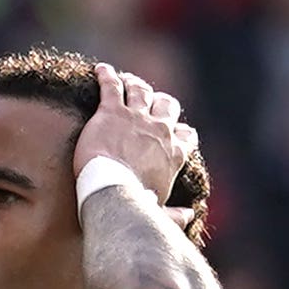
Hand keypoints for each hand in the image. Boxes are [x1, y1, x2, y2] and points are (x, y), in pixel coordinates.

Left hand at [74, 63, 198, 202]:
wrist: (112, 193)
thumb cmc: (135, 206)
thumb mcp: (159, 211)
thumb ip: (175, 215)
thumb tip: (189, 217)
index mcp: (174, 154)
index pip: (185, 135)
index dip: (179, 132)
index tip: (172, 132)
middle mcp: (160, 130)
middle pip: (168, 105)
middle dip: (161, 102)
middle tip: (150, 102)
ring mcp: (136, 117)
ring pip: (142, 90)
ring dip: (136, 84)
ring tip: (127, 81)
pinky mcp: (112, 111)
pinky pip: (111, 85)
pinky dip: (106, 75)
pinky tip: (100, 70)